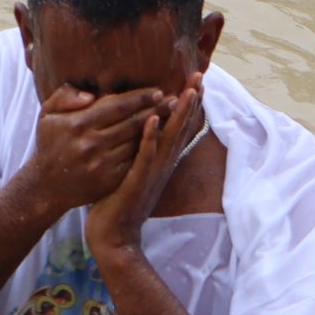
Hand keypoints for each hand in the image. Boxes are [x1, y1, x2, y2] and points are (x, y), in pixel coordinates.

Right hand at [19, 85, 167, 218]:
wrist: (47, 186)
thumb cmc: (50, 144)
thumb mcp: (47, 115)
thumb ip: (64, 97)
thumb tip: (90, 95)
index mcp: (77, 124)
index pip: (116, 105)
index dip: (139, 97)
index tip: (158, 91)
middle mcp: (90, 144)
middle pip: (131, 122)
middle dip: (156, 109)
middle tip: (175, 100)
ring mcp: (101, 164)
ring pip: (135, 141)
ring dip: (157, 128)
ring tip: (174, 116)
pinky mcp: (108, 180)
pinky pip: (133, 160)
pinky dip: (147, 149)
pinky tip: (161, 139)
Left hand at [84, 77, 206, 263]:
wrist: (113, 238)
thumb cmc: (117, 204)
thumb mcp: (131, 173)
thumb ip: (138, 153)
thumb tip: (139, 133)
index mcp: (160, 162)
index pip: (178, 128)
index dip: (189, 106)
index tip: (196, 83)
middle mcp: (162, 166)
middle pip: (180, 129)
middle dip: (191, 103)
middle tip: (201, 77)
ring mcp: (152, 174)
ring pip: (169, 139)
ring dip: (179, 115)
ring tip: (187, 91)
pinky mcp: (137, 182)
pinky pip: (145, 157)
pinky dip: (150, 138)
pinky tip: (152, 119)